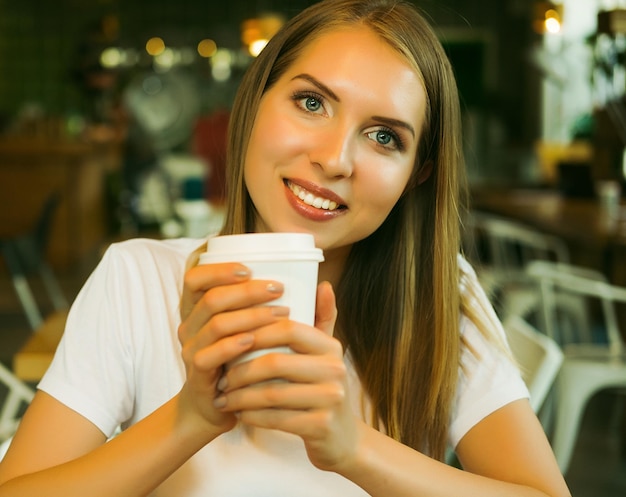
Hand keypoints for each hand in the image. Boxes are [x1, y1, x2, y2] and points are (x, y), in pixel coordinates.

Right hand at [176, 262, 288, 437]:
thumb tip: (324, 286)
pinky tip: (252, 341)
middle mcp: (190, 325)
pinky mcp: (196, 373)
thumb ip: (294, 309)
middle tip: (278, 290)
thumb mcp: (264, 330)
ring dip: (249, 316)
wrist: (217, 406)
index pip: (197, 278)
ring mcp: (190, 349)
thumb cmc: (242, 361)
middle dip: (247, 291)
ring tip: (279, 315)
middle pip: (212, 297)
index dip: (219, 270)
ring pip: (215, 323)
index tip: (250, 269)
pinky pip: (209, 355)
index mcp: (199, 309)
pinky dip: (232, 345)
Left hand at [212, 282, 359, 471]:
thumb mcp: (326, 354)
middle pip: (275, 362)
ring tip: (223, 396)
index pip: (288, 329)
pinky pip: (276, 418)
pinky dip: (252, 416)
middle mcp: (335, 369)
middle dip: (241, 370)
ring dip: (241, 396)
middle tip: (221, 376)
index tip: (230, 340)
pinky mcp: (321, 426)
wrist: (341, 438)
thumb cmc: (323, 389)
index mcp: (331, 346)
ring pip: (271, 393)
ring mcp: (331, 399)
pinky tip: (239, 414)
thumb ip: (322, 320)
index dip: (255, 331)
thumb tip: (323, 284)